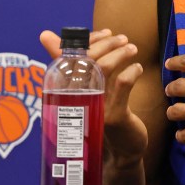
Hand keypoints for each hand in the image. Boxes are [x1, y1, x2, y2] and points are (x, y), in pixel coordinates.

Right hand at [40, 28, 147, 166]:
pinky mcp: (113, 116)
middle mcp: (76, 99)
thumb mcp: (89, 89)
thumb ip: (76, 65)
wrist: (120, 151)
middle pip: (89, 60)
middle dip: (107, 44)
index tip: (107, 33)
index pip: (72, 56)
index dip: (90, 41)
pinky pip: (123, 84)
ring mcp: (94, 108)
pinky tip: (137, 68)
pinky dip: (132, 71)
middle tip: (123, 39)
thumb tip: (47, 35)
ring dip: (121, 53)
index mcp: (67, 90)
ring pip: (105, 69)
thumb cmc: (103, 113)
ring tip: (132, 49)